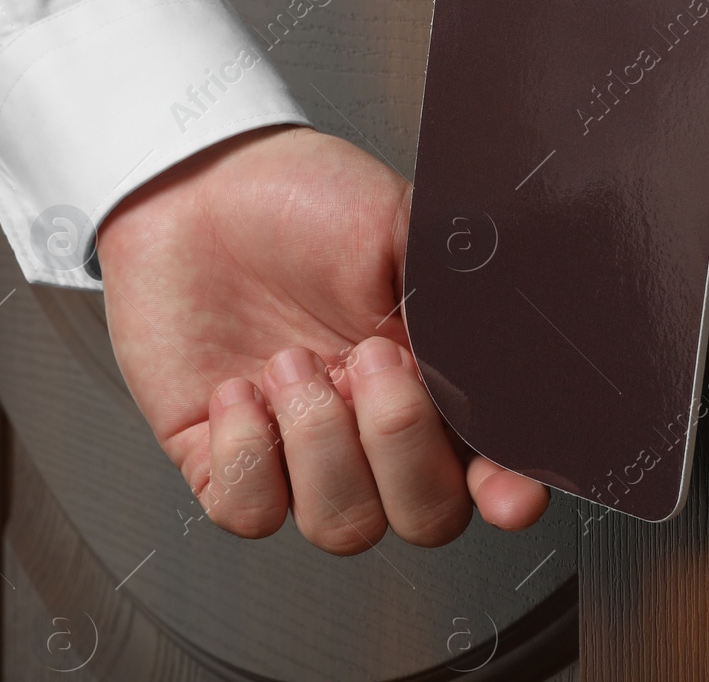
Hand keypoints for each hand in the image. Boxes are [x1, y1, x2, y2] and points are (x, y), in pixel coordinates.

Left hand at [96, 124, 548, 551]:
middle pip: (426, 514)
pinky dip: (246, 456)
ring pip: (342, 526)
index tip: (506, 492)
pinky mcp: (221, 455)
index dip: (508, 490)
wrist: (198, 182)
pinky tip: (238, 390)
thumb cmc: (305, 195)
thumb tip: (510, 362)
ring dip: (318, 443)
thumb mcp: (403, 229)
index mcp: (436, 375)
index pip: (491, 464)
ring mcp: (301, 449)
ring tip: (291, 360)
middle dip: (401, 446)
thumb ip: (458, 302)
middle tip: (368, 359)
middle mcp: (376, 426)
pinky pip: (247, 513)